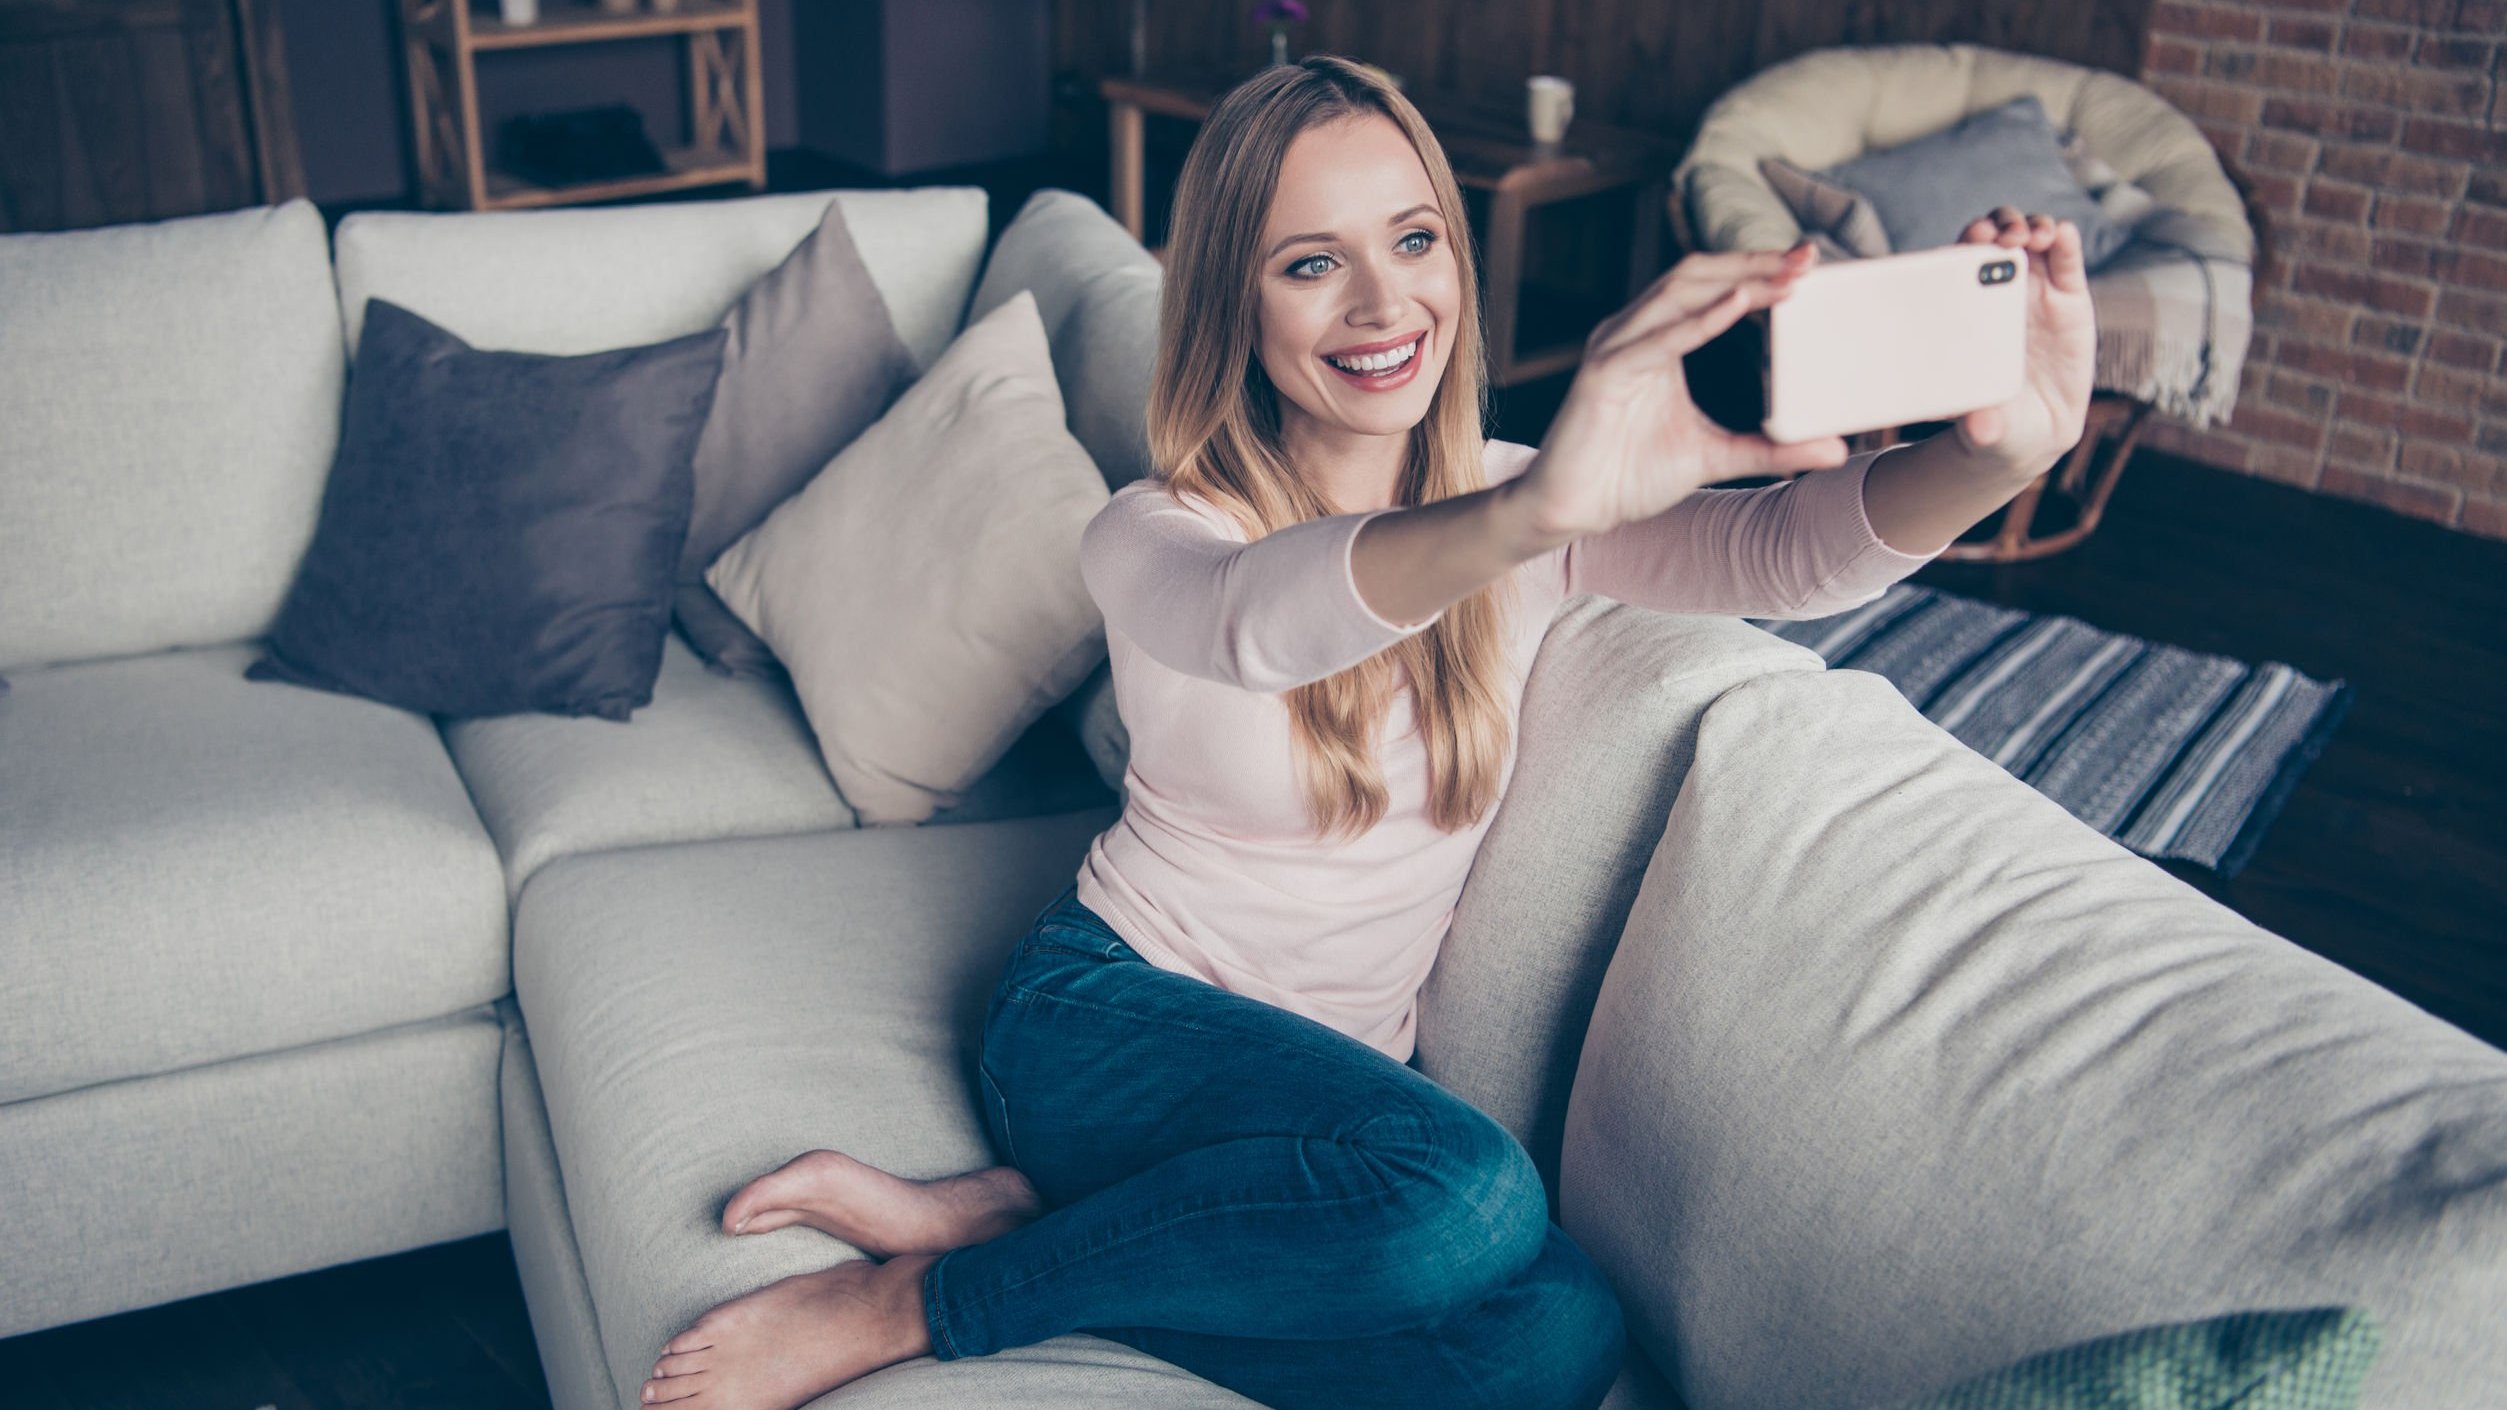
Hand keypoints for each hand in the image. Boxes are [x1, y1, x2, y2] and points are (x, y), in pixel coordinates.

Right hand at [1508, 241, 1849, 543]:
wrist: (1573, 510)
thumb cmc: (1629, 475)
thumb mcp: (1717, 457)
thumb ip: (1772, 449)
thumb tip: (1837, 450)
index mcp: (1657, 340)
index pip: (1711, 287)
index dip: (1757, 271)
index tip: (1807, 265)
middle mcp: (1634, 333)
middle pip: (1696, 275)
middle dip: (1752, 263)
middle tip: (1805, 260)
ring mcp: (1615, 349)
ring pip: (1676, 293)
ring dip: (1733, 281)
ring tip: (1782, 279)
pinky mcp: (1602, 375)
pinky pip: (1656, 340)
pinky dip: (1698, 322)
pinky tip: (1737, 307)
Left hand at [1950, 208, 2096, 473]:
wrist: (2034, 430)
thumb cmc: (1994, 421)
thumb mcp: (1985, 427)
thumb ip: (1982, 423)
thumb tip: (1980, 426)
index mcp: (1965, 314)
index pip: (1957, 267)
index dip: (1961, 247)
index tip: (1967, 244)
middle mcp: (1997, 294)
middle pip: (1994, 241)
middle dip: (1995, 228)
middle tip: (1998, 236)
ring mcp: (2035, 291)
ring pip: (2031, 241)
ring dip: (2030, 227)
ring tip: (2032, 236)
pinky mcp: (2070, 298)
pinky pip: (2067, 261)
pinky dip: (2065, 242)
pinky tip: (2063, 234)